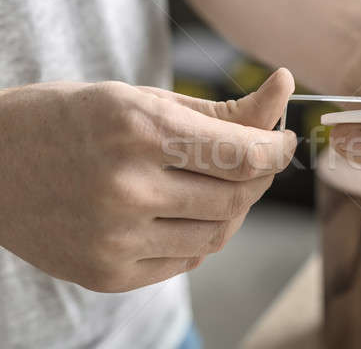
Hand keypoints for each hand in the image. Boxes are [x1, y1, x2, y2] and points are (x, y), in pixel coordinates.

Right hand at [0, 69, 295, 291]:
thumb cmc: (68, 120)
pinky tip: (182, 212)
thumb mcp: (139, 99)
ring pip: (218, 233)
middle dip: (259, 177)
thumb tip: (282, 94)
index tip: (283, 142)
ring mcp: (115, 238)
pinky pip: (186, 260)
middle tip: (254, 160)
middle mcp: (127, 187)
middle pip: (237, 197)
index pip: (243, 154)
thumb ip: (219, 110)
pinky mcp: (107, 274)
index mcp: (137, 129)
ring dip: (233, 208)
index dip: (277, 150)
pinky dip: (199, 235)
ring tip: (214, 185)